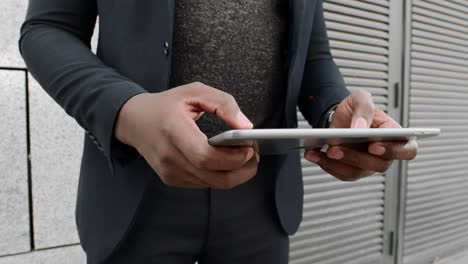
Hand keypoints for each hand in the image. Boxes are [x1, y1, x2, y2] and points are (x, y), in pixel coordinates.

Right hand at [115, 82, 258, 188]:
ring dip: (236, 173)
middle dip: (243, 170)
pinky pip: (205, 183)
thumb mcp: (194, 92)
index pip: (205, 157)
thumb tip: (246, 127)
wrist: (134, 121)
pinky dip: (221, 174)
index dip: (232, 158)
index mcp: (173, 131)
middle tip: (254, 154)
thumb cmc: (166, 105)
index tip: (249, 148)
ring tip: (244, 155)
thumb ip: (223, 104)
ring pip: (213, 184)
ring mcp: (170, 172)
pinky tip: (227, 160)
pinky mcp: (173, 179)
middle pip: (214, 177)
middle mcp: (169, 156)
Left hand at [305, 90, 417, 180]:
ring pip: (356, 172)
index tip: (374, 146)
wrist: (339, 116)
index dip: (393, 151)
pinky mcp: (351, 170)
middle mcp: (384, 155)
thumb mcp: (361, 99)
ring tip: (324, 151)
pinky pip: (340, 173)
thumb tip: (360, 127)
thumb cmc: (356, 109)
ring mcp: (367, 165)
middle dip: (356, 158)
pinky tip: (313, 154)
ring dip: (338, 164)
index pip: (407, 150)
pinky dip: (325, 164)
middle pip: (378, 165)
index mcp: (396, 136)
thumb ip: (364, 109)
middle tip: (337, 149)